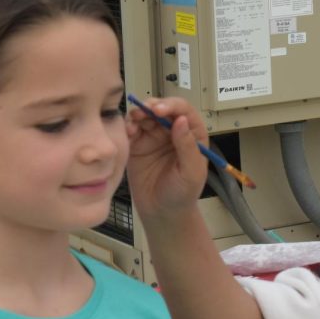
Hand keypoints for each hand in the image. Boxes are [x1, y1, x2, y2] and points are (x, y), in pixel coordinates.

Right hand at [126, 97, 208, 220]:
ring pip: (145, 115)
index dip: (172, 106)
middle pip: (162, 108)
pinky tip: (128, 132)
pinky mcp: (137, 144)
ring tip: (133, 121)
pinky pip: (131, 129)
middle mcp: (173, 132)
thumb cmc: (182, 194)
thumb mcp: (191, 173)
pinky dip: (128, 126)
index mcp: (192, 134)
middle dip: (152, 106)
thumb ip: (187, 147)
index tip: (160, 110)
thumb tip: (181, 120)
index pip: (183, 111)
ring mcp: (154, 137)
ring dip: (138, 113)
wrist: (161, 212)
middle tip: (142, 111)